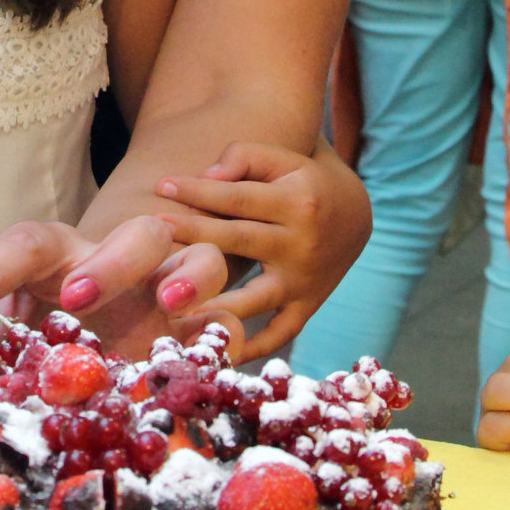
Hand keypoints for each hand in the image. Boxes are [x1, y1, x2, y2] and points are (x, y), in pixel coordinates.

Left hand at [0, 216, 225, 356]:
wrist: (112, 378)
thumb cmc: (48, 352)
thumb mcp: (2, 353)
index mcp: (63, 263)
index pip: (27, 245)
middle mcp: (123, 267)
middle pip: (132, 233)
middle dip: (110, 261)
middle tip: (77, 299)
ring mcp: (174, 294)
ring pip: (199, 253)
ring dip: (189, 272)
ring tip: (172, 302)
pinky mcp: (204, 332)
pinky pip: (230, 318)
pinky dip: (223, 330)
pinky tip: (207, 355)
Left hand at [153, 141, 371, 359]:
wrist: (357, 216)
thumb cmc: (304, 181)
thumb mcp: (284, 158)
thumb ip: (244, 157)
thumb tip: (206, 177)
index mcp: (296, 201)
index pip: (238, 197)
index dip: (198, 192)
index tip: (160, 187)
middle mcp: (301, 244)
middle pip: (238, 240)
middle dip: (194, 237)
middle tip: (152, 239)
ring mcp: (304, 282)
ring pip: (253, 297)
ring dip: (213, 305)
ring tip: (169, 307)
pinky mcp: (306, 307)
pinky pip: (278, 334)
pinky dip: (249, 348)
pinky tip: (210, 351)